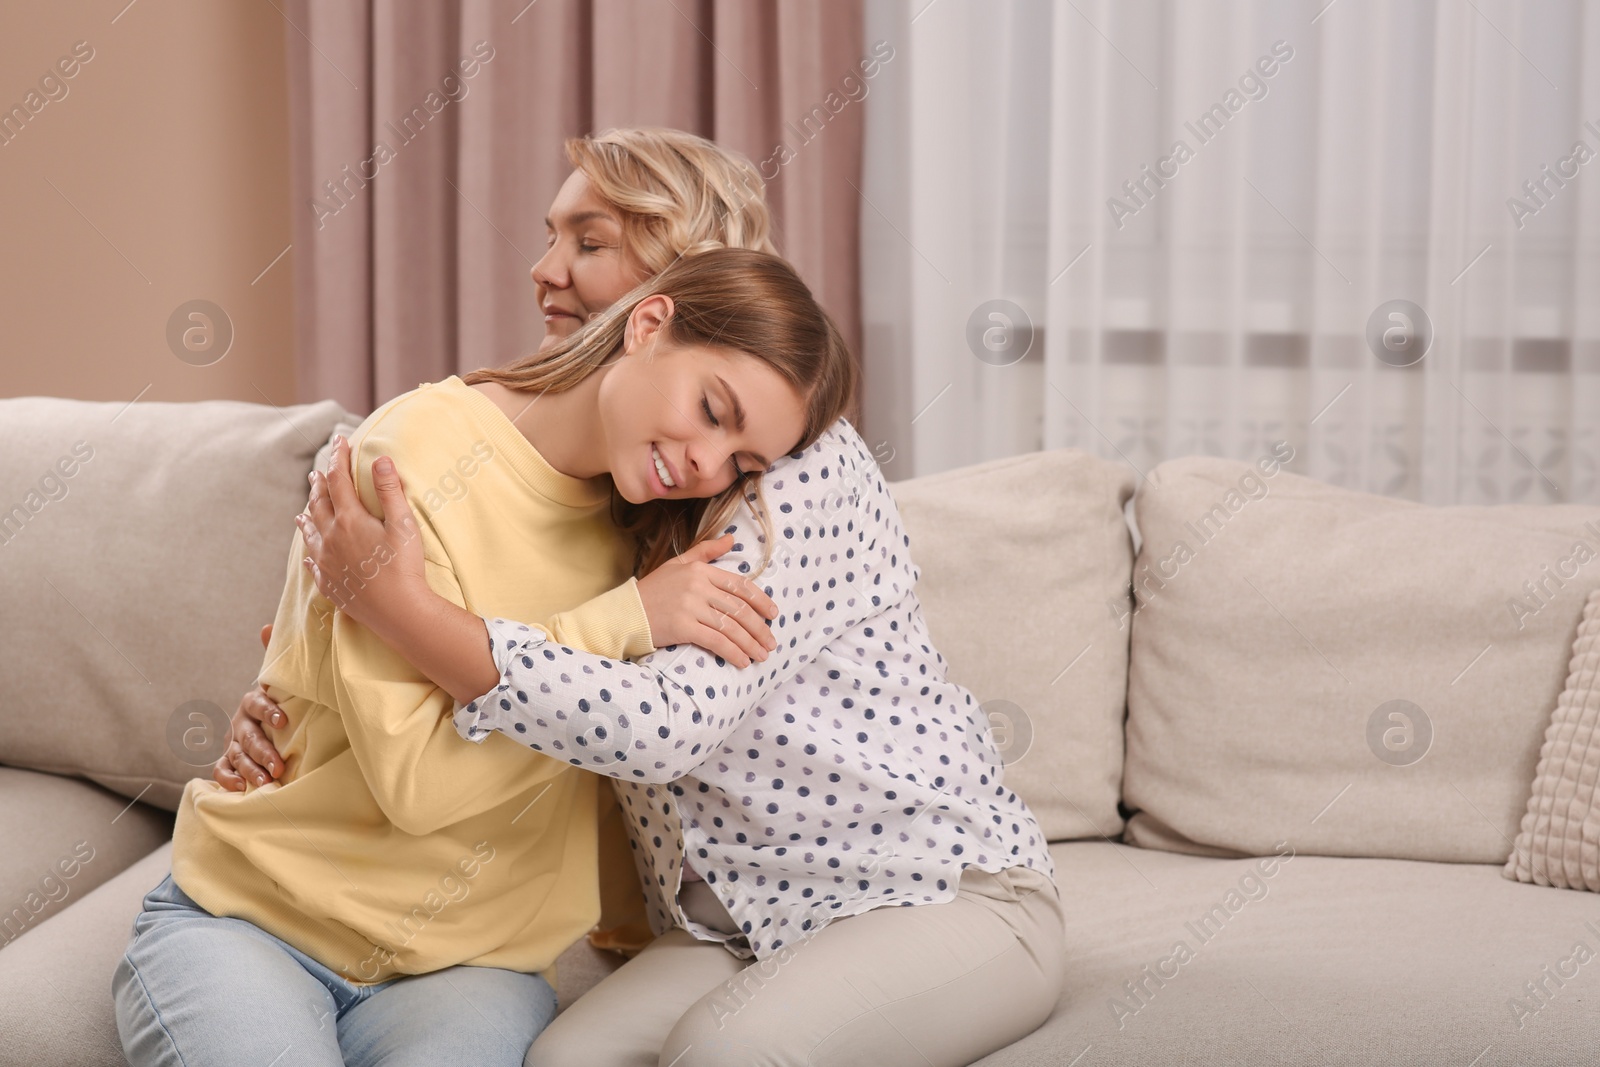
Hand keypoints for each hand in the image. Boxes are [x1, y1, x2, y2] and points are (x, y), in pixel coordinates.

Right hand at [213, 624, 289, 791]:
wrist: (271, 722)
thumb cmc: (281, 701)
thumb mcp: (281, 683)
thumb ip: (276, 659)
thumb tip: (267, 626)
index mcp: (253, 701)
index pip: (257, 703)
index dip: (269, 710)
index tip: (284, 719)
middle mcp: (240, 722)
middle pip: (248, 736)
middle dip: (263, 751)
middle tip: (278, 766)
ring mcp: (232, 742)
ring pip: (236, 756)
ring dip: (249, 769)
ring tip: (266, 782)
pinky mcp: (228, 760)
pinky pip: (220, 770)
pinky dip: (227, 780)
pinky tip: (239, 789)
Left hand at [297, 435, 424, 628]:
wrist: (398, 611)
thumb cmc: (404, 566)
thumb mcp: (403, 524)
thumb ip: (390, 490)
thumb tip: (381, 458)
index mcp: (349, 520)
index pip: (338, 480)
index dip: (338, 457)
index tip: (340, 441)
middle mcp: (330, 538)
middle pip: (319, 504)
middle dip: (319, 484)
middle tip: (318, 472)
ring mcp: (327, 563)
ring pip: (310, 533)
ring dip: (307, 516)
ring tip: (302, 510)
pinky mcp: (330, 584)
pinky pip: (312, 564)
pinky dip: (308, 553)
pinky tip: (308, 554)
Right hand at [636, 533, 778, 667]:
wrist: (625, 612)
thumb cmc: (653, 590)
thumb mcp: (678, 564)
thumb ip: (706, 551)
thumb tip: (732, 539)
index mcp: (700, 570)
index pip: (740, 585)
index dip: (761, 601)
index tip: (774, 614)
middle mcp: (698, 586)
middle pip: (739, 609)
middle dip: (759, 628)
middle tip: (770, 642)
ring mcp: (691, 607)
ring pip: (731, 627)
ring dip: (750, 644)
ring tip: (761, 655)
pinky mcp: (683, 627)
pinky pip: (716, 641)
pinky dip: (732, 652)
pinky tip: (742, 661)